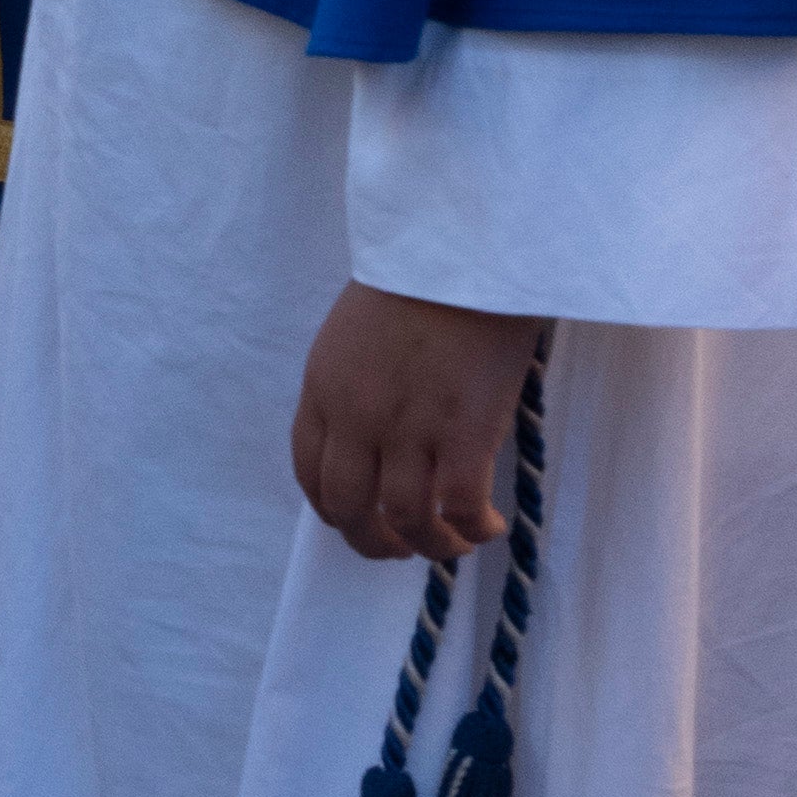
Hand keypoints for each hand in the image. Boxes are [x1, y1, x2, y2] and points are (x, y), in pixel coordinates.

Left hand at [289, 281, 537, 574]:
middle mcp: (357, 417)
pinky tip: (486, 526)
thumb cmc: (419, 277)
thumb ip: (353, 384)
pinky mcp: (464, 431)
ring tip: (452, 544)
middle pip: (349, 509)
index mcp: (324, 388)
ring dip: (428, 546)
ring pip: (405, 519)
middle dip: (373, 542)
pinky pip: (459, 507)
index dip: (334, 510)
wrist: (464, 248)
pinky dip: (470, 530)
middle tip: (402, 548)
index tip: (358, 520)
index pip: (310, 473)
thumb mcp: (354, 331)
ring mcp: (409, 427)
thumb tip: (372, 434)